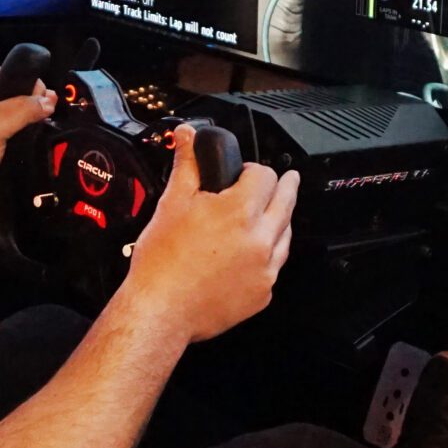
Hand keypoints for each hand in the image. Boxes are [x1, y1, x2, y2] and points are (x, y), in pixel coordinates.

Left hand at [0, 69, 55, 223]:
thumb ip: (22, 109)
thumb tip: (46, 102)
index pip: (7, 74)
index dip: (29, 83)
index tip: (44, 98)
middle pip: (11, 95)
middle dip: (31, 104)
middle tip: (44, 115)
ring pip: (11, 117)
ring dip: (25, 123)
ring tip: (37, 131)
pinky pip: (6, 136)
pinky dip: (17, 140)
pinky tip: (25, 146)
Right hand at [113, 134, 299, 343]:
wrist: (160, 310)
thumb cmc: (162, 262)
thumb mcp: (172, 203)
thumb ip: (188, 165)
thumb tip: (188, 137)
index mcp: (240, 212)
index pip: (265, 175)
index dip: (253, 169)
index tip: (245, 173)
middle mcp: (260, 239)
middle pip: (286, 202)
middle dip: (284, 187)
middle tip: (286, 179)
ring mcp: (265, 269)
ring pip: (285, 235)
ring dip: (278, 221)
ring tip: (267, 216)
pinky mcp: (262, 293)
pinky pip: (274, 266)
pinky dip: (266, 256)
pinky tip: (251, 253)